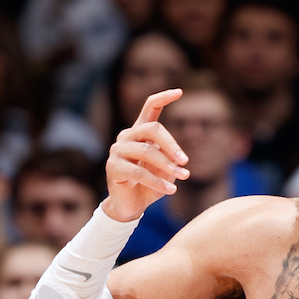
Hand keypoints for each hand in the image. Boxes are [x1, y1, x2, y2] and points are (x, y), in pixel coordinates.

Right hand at [104, 89, 189, 222]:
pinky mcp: (114, 167)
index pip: (150, 108)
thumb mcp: (165, 172)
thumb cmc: (149, 186)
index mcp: (140, 132)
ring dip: (167, 166)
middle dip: (171, 145)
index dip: (163, 98)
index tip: (179, 91)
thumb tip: (178, 160)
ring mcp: (118, 150)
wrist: (130, 206)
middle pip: (152, 129)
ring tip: (183, 178)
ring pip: (146, 152)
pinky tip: (171, 191)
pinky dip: (157, 182)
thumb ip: (171, 160)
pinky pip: (139, 172)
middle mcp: (127, 136)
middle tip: (185, 162)